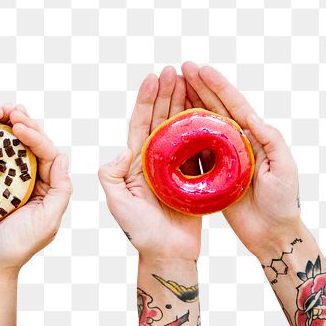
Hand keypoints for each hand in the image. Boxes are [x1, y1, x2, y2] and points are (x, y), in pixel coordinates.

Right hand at [0, 106, 71, 273]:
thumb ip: (60, 191)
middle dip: (23, 125)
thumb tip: (62, 157)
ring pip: (12, 148)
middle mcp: (31, 182)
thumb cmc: (17, 248)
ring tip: (0, 112)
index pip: (47, 154)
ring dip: (6, 129)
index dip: (36, 136)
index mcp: (48, 188)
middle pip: (31, 146)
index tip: (20, 124)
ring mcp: (9, 183)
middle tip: (12, 110)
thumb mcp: (47, 222)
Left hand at [98, 67, 201, 261]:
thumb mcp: (117, 201)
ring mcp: (177, 167)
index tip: (153, 76)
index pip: (142, 121)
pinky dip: (206, 128)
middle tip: (176, 70)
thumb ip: (113, 174)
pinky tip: (212, 111)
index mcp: (138, 160)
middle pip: (163, 118)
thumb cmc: (140, 232)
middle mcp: (157, 159)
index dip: (147, 98)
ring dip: (186, 104)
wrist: (167, 255)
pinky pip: (202, 147)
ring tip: (192, 82)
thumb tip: (125, 149)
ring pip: (182, 128)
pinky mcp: (195, 177)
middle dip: (168, 93)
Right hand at [181, 63, 300, 259]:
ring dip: (187, 105)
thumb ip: (270, 140)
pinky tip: (168, 124)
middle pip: (215, 108)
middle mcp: (237, 143)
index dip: (217, 86)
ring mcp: (223, 158)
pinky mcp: (211, 175)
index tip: (201, 69)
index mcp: (254, 136)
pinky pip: (193, 152)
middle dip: (199, 87)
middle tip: (181, 68)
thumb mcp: (284, 166)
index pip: (234, 105)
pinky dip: (181, 137)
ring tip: (172, 87)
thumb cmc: (283, 201)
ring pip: (201, 126)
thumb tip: (249, 115)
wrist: (272, 234)